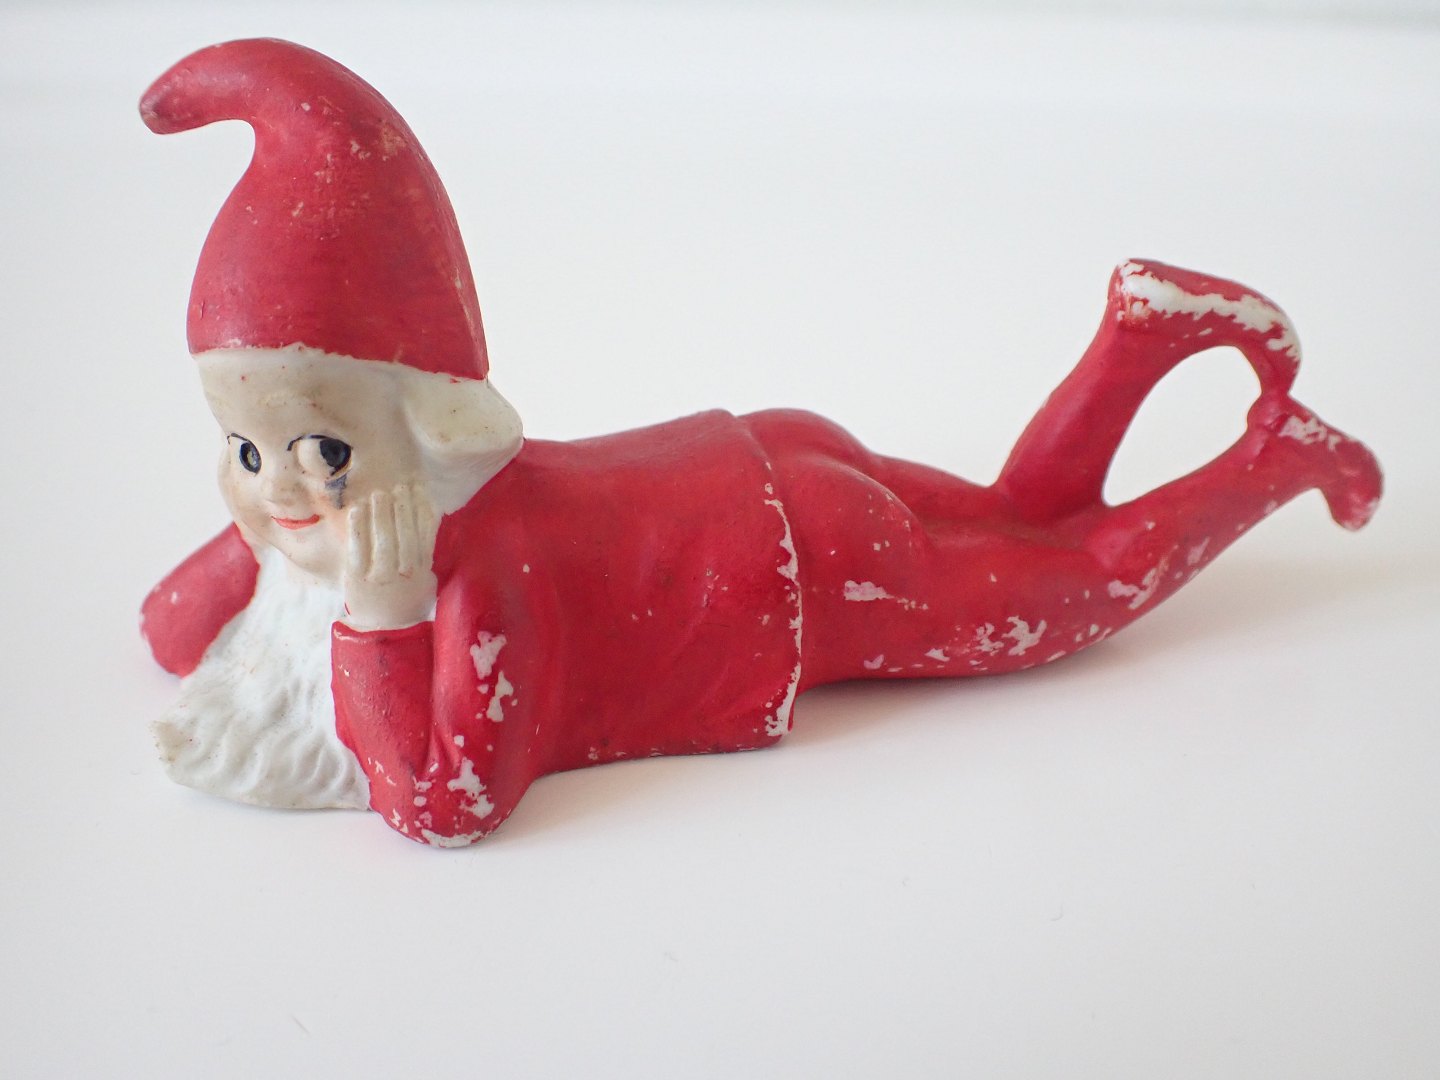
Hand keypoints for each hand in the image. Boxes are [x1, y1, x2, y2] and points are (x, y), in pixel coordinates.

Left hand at [342, 483, 439, 630]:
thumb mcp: (426, 579)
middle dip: (402, 508)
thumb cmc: (408, 600)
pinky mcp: (356, 578)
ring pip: (382, 540)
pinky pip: (357, 549)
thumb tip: (431, 515)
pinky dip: (357, 527)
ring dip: (381, 514)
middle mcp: (402, 573)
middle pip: (404, 535)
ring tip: (379, 494)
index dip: (421, 509)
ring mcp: (378, 576)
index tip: (418, 489)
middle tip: (398, 487)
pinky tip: (357, 510)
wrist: (384, 629)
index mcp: (422, 571)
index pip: (424, 534)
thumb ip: (427, 550)